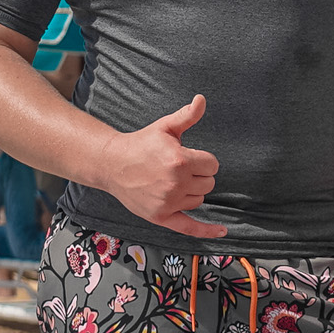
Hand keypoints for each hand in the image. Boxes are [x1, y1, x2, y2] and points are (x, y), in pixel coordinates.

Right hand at [105, 95, 225, 237]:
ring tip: (170, 181)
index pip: (212, 165)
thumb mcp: (165, 128)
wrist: (111, 164)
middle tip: (177, 169)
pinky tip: (222, 232)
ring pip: (199, 200)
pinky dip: (206, 231)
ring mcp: (168, 201)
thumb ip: (187, 116)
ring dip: (191, 192)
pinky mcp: (161, 216)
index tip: (187, 156)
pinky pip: (190, 227)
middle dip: (198, 175)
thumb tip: (201, 99)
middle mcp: (176, 183)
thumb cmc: (141, 144)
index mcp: (180, 160)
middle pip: (209, 183)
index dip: (203, 160)